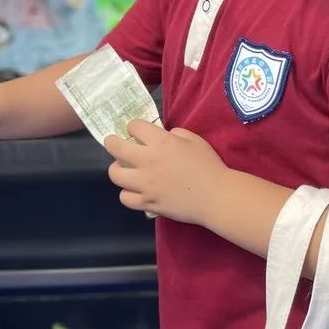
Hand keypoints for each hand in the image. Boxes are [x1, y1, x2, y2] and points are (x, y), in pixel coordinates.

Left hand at [105, 120, 226, 225]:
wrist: (216, 196)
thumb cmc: (208, 165)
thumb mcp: (194, 140)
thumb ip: (175, 134)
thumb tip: (162, 136)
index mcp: (160, 142)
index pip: (134, 126)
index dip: (133, 126)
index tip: (135, 130)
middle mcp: (147, 161)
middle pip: (115, 148)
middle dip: (111, 142)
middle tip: (113, 143)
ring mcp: (145, 184)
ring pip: (115, 174)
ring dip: (117, 169)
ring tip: (124, 170)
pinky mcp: (148, 203)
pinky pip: (125, 198)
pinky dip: (128, 194)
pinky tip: (135, 190)